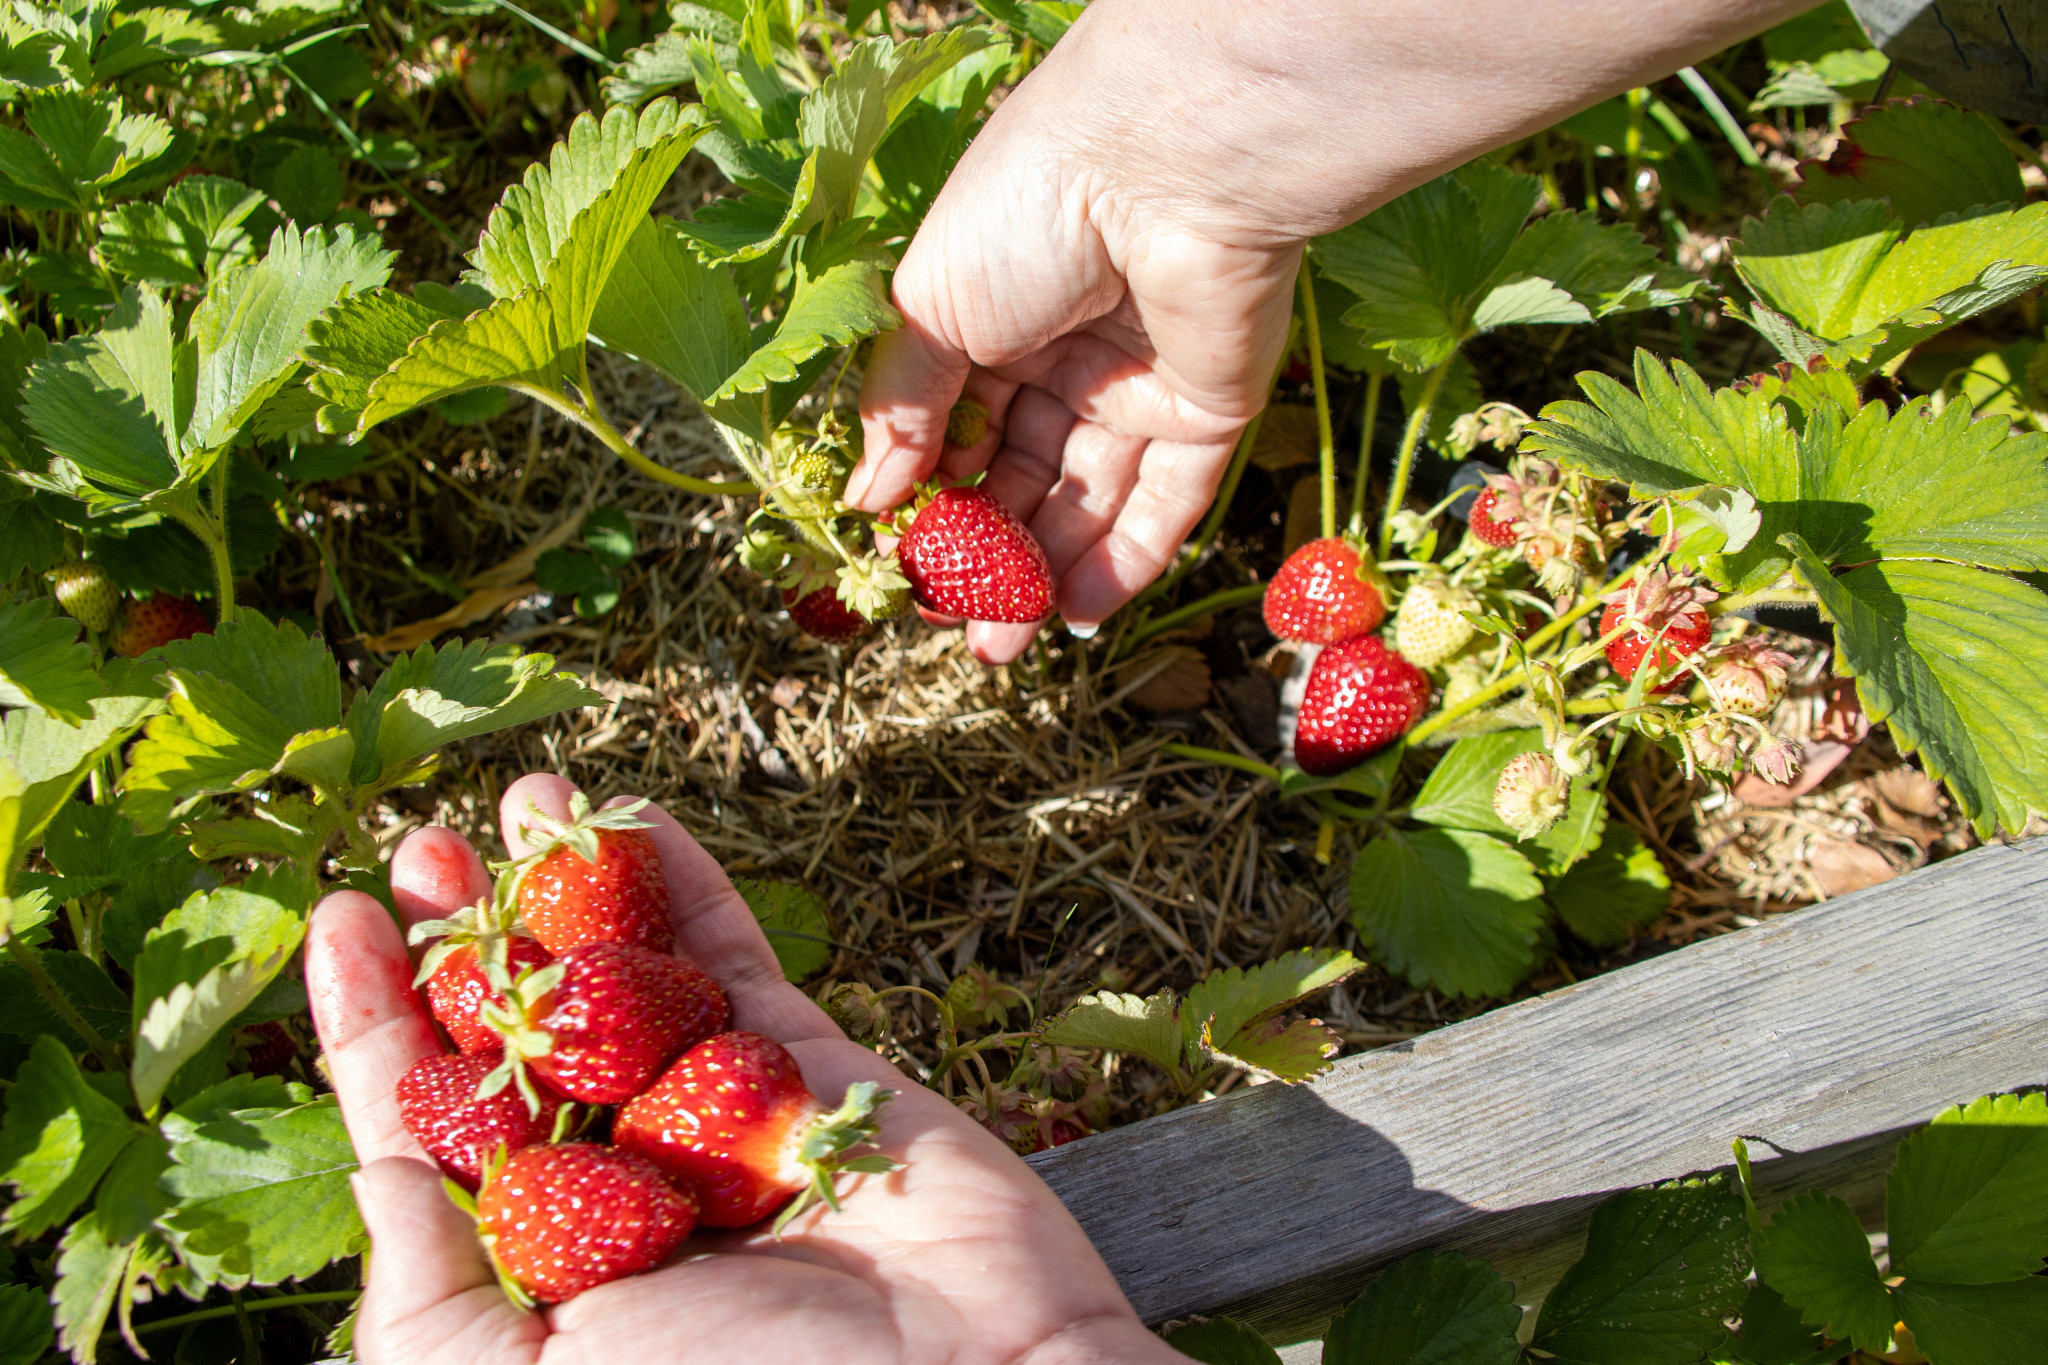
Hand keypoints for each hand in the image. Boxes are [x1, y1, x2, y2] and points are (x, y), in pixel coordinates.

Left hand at [307, 772, 1180, 1364]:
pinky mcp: (810, 1071)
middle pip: (523, 1032)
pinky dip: (689, 887)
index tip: (339, 918)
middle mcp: (620, 1184)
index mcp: (538, 1263)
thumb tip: (375, 1174)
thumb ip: (429, 1293)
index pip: (428, 1121)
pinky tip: (641, 820)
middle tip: (427, 843)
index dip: (374, 1018)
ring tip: (525, 798)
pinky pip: (736, 960)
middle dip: (469, 935)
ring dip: (575, 886)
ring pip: (628, 979)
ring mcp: (717, 1120)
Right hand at [848, 4, 1294, 665]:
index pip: (958, 426)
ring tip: (1001, 647)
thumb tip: (865, 499)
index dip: (932, 496)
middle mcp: (1068, 352)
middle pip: (1024, 473)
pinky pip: (1169, 501)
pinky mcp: (1211, 410)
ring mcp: (1142, 385)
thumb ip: (901, 410)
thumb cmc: (1027, 214)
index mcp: (993, 315)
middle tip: (956, 626)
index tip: (905, 564)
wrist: (1164, 168)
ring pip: (1091, 499)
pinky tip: (1078, 614)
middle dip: (989, 553)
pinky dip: (1125, 561)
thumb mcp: (931, 309)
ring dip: (1047, 573)